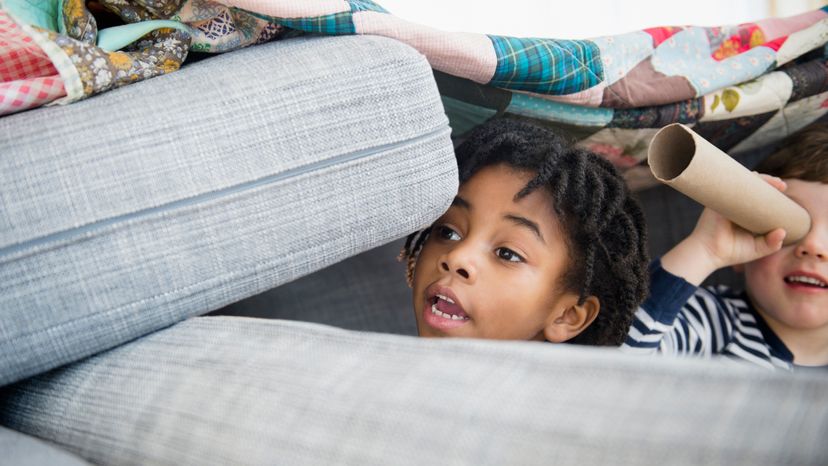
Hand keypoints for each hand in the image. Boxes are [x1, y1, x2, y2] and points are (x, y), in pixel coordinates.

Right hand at [661, 174, 786, 285]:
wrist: (708, 253)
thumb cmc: (730, 253)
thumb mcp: (756, 249)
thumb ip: (772, 244)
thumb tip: (783, 231)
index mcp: (743, 215)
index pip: (758, 199)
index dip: (772, 193)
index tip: (784, 192)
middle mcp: (734, 206)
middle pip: (752, 188)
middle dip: (768, 182)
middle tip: (782, 185)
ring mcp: (726, 201)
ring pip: (744, 184)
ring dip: (760, 179)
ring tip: (775, 182)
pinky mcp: (718, 200)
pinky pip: (731, 185)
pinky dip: (744, 180)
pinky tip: (755, 177)